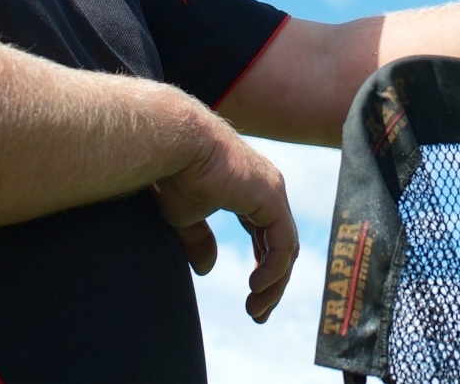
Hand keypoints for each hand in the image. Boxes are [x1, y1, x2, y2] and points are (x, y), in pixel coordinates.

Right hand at [151, 122, 298, 322]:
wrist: (173, 145)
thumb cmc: (174, 174)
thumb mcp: (186, 217)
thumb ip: (199, 241)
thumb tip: (208, 269)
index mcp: (252, 193)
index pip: (268, 238)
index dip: (263, 269)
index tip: (252, 299)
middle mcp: (269, 191)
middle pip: (282, 246)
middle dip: (273, 283)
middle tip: (258, 313)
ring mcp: (273, 193)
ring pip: (287, 249)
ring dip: (274, 283)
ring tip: (256, 309)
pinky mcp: (271, 197)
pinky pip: (283, 243)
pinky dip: (274, 269)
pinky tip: (257, 287)